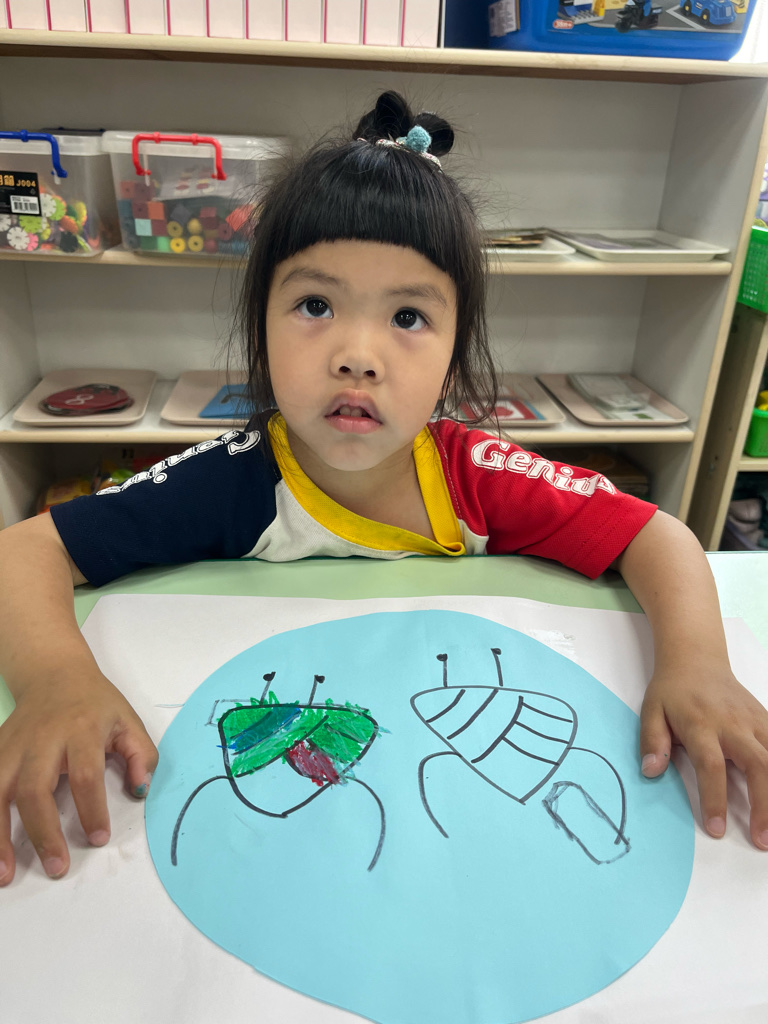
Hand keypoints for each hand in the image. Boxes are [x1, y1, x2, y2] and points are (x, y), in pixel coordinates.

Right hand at [0, 672, 157, 884]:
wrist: (55, 673)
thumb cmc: (95, 703)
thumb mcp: (127, 720)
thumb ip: (141, 754)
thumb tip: (140, 790)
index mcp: (81, 730)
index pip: (85, 775)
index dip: (92, 810)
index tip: (98, 838)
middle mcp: (42, 739)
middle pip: (34, 789)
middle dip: (43, 832)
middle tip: (57, 866)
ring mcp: (13, 746)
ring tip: (4, 875)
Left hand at [640, 661, 767, 849]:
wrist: (696, 658)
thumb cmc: (672, 690)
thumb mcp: (651, 710)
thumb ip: (651, 741)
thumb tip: (651, 772)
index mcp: (702, 725)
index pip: (712, 767)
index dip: (715, 799)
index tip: (717, 829)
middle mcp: (733, 725)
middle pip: (758, 765)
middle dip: (764, 805)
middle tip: (762, 840)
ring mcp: (754, 722)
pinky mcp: (766, 720)